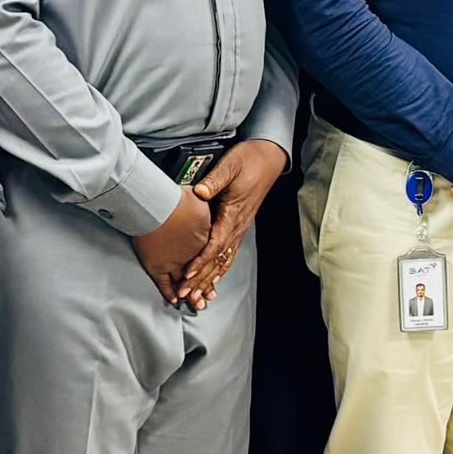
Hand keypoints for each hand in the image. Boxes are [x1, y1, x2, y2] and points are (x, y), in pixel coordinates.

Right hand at [129, 187, 211, 304]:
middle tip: (208, 299)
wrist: (154, 205)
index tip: (215, 276)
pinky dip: (169, 292)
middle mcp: (192, 255)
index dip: (212, 268)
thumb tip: (203, 195)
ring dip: (192, 295)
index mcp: (204, 239)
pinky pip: (165, 284)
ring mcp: (175, 262)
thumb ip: (202, 200)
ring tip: (197, 305)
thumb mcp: (197, 196)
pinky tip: (174, 300)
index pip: (210, 258)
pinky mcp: (157, 266)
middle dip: (204, 287)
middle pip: (201, 274)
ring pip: (186, 284)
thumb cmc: (174, 198)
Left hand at [175, 140, 287, 308]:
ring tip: (196, 295)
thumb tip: (200, 194)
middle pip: (218, 259)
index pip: (215, 244)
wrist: (268, 158)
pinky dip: (220, 269)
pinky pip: (229, 253)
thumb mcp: (230, 166)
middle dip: (201, 278)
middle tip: (184, 293)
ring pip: (224, 260)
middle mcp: (238, 226)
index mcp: (234, 214)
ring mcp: (241, 227)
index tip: (187, 273)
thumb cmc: (249, 160)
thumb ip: (214, 180)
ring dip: (209, 278)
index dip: (200, 261)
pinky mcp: (240, 225)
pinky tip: (213, 279)